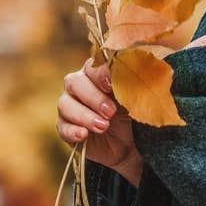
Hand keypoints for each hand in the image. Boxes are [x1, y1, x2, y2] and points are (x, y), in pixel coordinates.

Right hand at [57, 58, 140, 182]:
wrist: (129, 140)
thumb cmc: (133, 110)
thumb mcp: (138, 96)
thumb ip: (135, 83)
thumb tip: (143, 72)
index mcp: (98, 72)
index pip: (93, 65)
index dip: (99, 73)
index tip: (112, 85)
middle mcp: (79, 85)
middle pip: (75, 82)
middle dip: (93, 97)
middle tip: (111, 111)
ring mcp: (69, 105)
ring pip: (65, 104)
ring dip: (84, 115)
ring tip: (104, 126)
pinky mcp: (65, 126)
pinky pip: (62, 126)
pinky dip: (72, 131)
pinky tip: (84, 135)